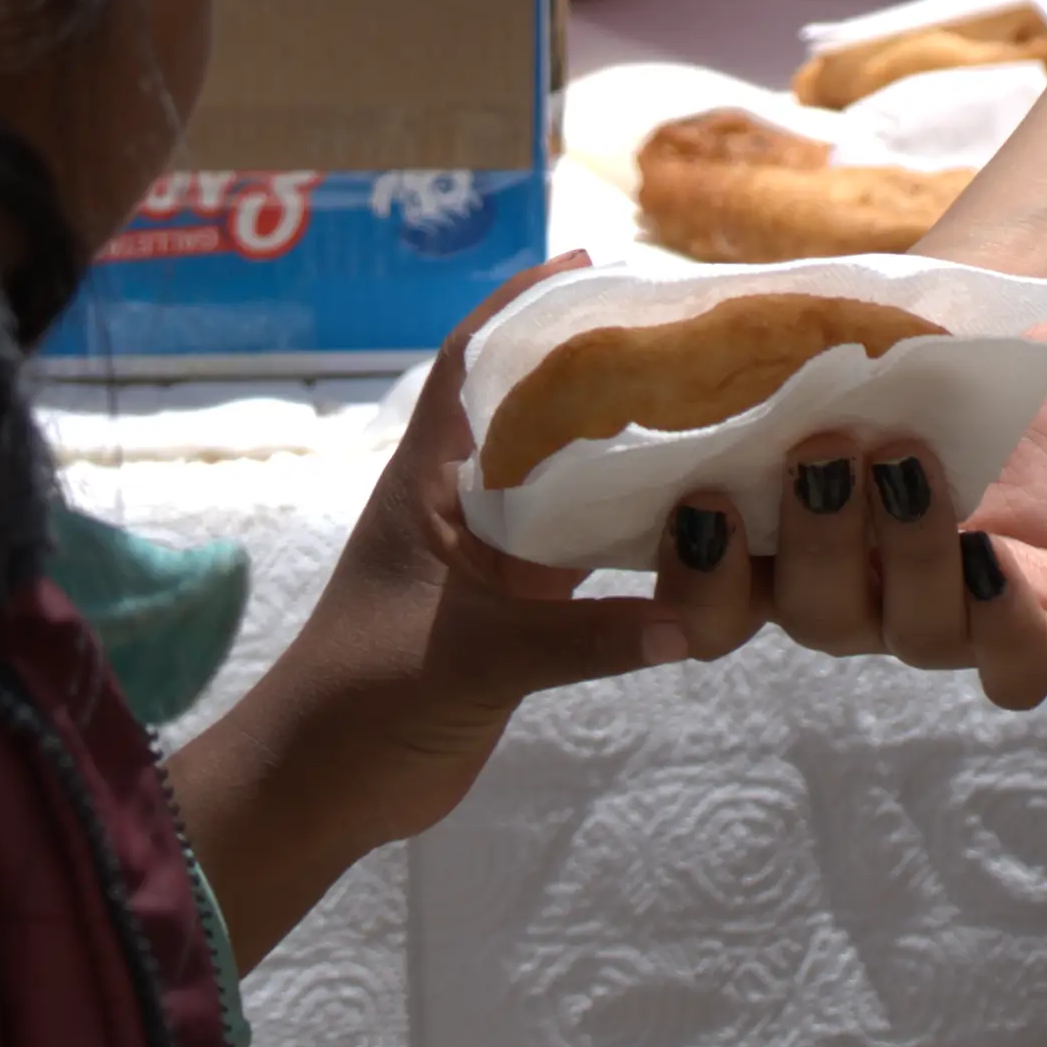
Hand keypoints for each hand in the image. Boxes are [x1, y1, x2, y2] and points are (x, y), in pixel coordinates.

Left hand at [165, 262, 689, 956]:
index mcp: (432, 480)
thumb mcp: (474, 658)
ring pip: (576, 484)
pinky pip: (593, 556)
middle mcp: (468, 504)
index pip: (471, 362)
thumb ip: (582, 639)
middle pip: (542, 413)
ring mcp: (496, 559)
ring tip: (724, 420)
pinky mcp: (521, 615)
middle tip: (700, 339)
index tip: (592, 257)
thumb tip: (691, 622)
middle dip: (610, 371)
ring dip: (637, 458)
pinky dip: (644, 542)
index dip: (524, 303)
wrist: (322, 789)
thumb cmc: (366, 696)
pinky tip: (707, 531)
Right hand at [680, 312, 1046, 708]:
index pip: (716, 613)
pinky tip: (989, 551)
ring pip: (915, 634)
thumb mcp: (807, 341)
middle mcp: (859, 596)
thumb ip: (733, 373)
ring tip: (908, 460)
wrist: (1024, 323)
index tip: (703, 506)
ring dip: (907, 553)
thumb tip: (663, 368)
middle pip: (817, 617)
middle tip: (821, 449)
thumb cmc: (895, 335)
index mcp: (782, 550)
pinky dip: (1003, 621)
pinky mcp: (1038, 615)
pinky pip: (1017, 664)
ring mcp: (947, 612)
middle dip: (816, 540)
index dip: (698, 590)